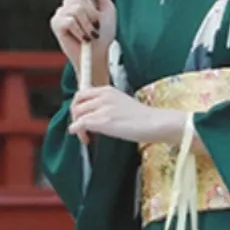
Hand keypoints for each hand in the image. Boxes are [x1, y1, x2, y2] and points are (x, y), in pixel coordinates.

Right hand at [50, 0, 116, 72]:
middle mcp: (69, 4)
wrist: (98, 54)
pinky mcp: (56, 24)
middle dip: (92, 14)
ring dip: (88, 25)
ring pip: (76, 9)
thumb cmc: (104, 35)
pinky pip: (70, 21)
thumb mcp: (107, 10)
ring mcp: (61, 13)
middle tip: (96, 27)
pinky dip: (80, 31)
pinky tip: (82, 38)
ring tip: (90, 35)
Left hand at [68, 87, 186, 146]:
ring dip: (77, 127)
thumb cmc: (142, 117)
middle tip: (80, 127)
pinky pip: (80, 124)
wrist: (154, 123)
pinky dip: (78, 132)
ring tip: (85, 136)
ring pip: (77, 115)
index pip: (82, 93)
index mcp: (107, 90)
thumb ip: (106, 104)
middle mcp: (103, 96)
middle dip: (75, 116)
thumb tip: (93, 115)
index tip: (80, 116)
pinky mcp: (103, 121)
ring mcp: (103, 108)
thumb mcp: (121, 103)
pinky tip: (85, 139)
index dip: (77, 106)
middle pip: (76, 103)